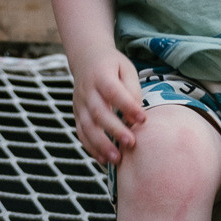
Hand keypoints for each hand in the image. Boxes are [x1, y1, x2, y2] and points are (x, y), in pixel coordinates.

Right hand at [72, 49, 145, 165]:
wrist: (86, 60)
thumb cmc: (112, 67)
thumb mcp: (126, 70)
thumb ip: (132, 90)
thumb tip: (137, 117)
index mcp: (101, 75)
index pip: (113, 92)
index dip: (128, 106)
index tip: (143, 119)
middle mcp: (87, 91)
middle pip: (99, 112)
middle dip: (114, 130)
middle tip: (131, 143)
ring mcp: (79, 104)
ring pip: (88, 127)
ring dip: (101, 145)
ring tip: (117, 160)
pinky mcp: (77, 115)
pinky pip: (81, 134)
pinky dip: (92, 148)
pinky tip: (104, 160)